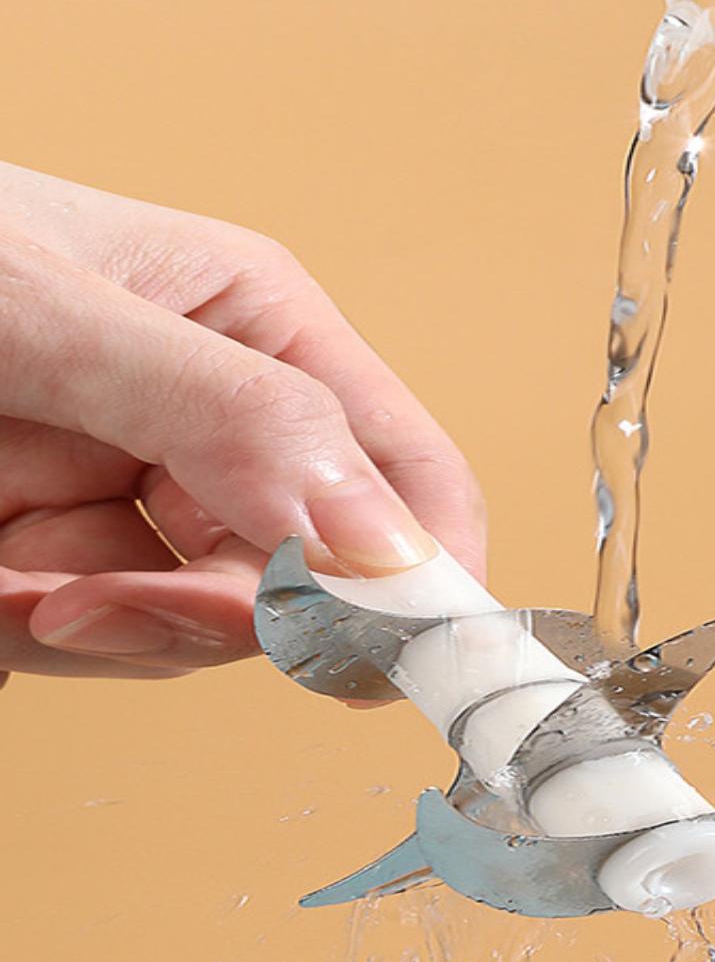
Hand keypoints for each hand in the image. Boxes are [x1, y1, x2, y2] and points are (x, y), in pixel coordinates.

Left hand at [0, 163, 485, 684]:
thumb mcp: (60, 310)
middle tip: (146, 608)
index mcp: (257, 331)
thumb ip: (232, 413)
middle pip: (311, 573)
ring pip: (201, 630)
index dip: (426, 565)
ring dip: (123, 631)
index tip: (409, 651)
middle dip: (237, 613)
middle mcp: (215, 423)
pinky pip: (92, 645)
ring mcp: (128, 500)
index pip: (401, 467)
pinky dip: (43, 641)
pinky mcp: (42, 564)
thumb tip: (378, 536)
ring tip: (22, 586)